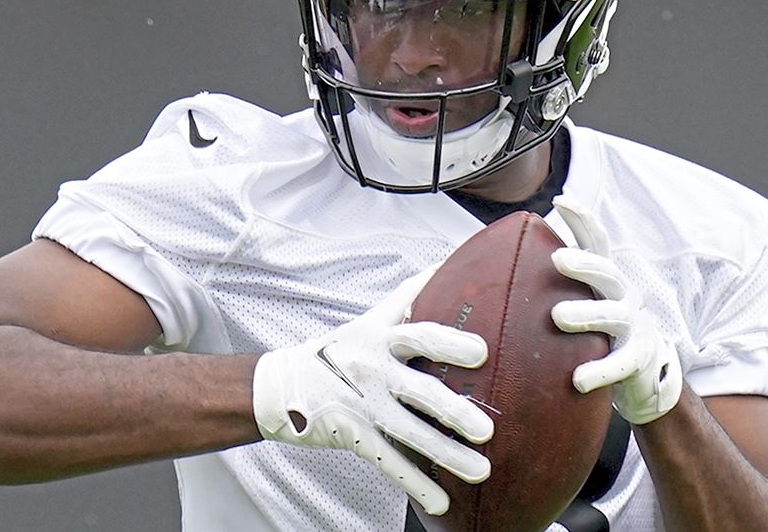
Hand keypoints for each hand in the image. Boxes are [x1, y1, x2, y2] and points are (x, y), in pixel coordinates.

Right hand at [252, 265, 493, 515]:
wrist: (281, 387)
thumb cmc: (339, 348)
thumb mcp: (368, 318)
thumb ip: (407, 296)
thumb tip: (445, 265)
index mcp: (380, 339)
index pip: (418, 335)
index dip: (448, 343)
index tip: (480, 352)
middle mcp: (373, 372)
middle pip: (418, 392)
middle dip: (452, 412)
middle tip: (485, 428)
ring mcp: (364, 408)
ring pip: (410, 434)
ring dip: (447, 455)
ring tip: (481, 470)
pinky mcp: (356, 438)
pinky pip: (390, 463)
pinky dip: (415, 484)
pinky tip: (441, 502)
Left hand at [550, 197, 682, 424]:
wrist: (641, 373)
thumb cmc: (596, 332)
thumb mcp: (579, 302)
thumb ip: (546, 287)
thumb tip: (488, 270)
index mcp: (605, 279)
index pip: (597, 242)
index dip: (582, 220)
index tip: (560, 200)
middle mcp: (622, 296)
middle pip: (607, 274)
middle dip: (585, 264)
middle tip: (558, 259)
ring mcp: (633, 327)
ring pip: (614, 316)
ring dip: (588, 314)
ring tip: (559, 316)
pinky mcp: (638, 359)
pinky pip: (620, 364)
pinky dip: (601, 371)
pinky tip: (579, 379)